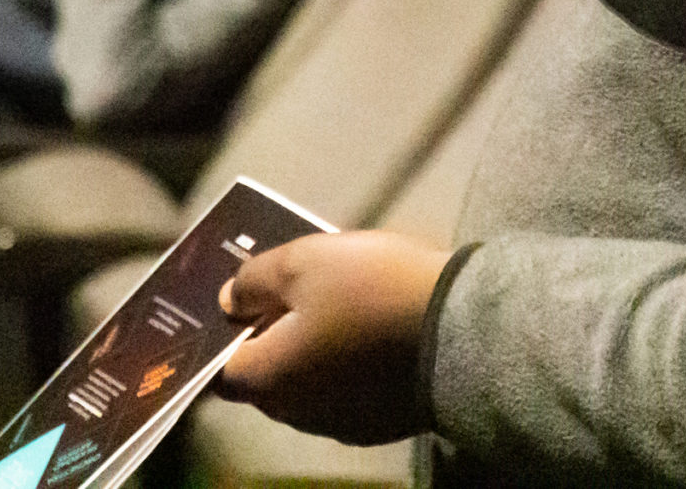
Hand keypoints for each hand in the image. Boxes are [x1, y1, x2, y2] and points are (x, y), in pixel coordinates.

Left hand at [216, 231, 451, 443]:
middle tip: (298, 293)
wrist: (461, 328)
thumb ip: (255, 280)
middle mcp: (299, 415)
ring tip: (339, 307)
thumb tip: (229, 301)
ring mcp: (343, 424)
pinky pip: (349, 394)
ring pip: (311, 387)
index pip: (223, 370)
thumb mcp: (304, 262)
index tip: (248, 301)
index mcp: (269, 379)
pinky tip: (372, 333)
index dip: (229, 336)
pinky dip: (349, 368)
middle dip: (275, 340)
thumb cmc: (371, 288)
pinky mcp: (383, 424)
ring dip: (314, 354)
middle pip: (269, 379)